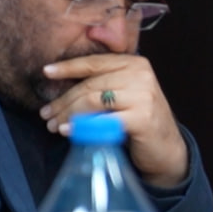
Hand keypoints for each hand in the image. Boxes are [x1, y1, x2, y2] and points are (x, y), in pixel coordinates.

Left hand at [41, 54, 187, 185]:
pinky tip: (69, 132)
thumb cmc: (139, 121)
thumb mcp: (125, 94)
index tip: (46, 72)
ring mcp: (143, 96)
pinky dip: (82, 127)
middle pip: (90, 85)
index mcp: (135, 63)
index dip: (68, 67)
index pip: (95, 62)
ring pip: (93, 100)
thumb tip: (60, 86)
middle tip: (46, 114)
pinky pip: (102, 120)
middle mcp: (141, 75)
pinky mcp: (142, 118)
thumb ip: (103, 84)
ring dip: (68, 114)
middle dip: (63, 100)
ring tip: (54, 125)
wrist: (166, 149)